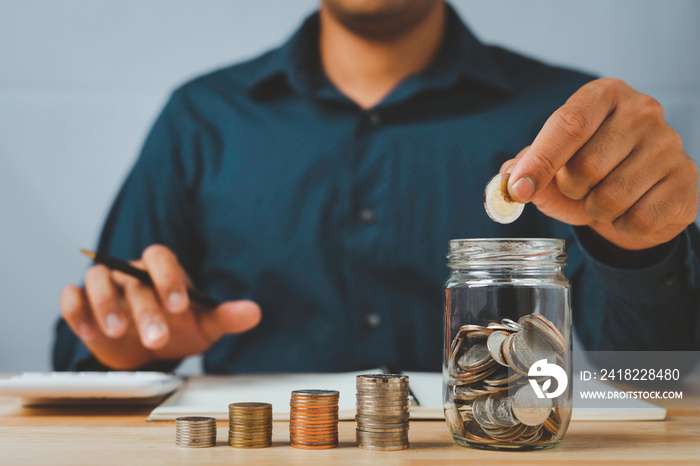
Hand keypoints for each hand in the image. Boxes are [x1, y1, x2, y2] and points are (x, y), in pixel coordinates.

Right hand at [60, 245, 260, 369]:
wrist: (149, 347)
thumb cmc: (179, 328)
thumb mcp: (204, 325)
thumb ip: (226, 316)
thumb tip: (255, 313)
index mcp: (163, 269)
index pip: (162, 257)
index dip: (169, 278)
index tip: (179, 306)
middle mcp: (132, 271)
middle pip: (134, 279)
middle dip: (146, 310)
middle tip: (157, 339)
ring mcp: (106, 285)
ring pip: (97, 280)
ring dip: (105, 304)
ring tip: (117, 332)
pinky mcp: (83, 303)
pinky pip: (73, 297)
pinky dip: (77, 310)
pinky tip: (89, 331)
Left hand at [502, 78, 698, 250]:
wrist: (635, 197)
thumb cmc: (587, 174)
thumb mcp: (551, 165)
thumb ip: (524, 168)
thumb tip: (507, 180)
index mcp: (603, 95)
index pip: (569, 125)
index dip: (540, 161)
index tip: (520, 189)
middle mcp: (642, 111)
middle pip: (587, 166)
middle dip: (572, 189)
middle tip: (580, 186)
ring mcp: (669, 143)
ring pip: (611, 198)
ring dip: (596, 210)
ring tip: (604, 198)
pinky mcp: (686, 179)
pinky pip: (638, 219)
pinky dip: (623, 224)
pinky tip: (630, 209)